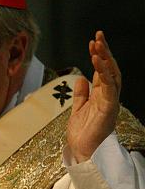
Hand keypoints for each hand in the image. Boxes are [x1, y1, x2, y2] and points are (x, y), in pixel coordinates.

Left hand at [67, 30, 120, 162]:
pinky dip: (104, 75)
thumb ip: (81, 94)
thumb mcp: (78, 109)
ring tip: (97, 46)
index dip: (99, 56)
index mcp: (101, 95)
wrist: (83, 152)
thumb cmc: (82, 134)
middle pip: (110, 69)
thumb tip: (81, 77)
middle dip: (105, 52)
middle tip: (98, 36)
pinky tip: (98, 63)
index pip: (102, 71)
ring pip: (112, 76)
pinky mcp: (108, 109)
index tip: (93, 42)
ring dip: (105, 59)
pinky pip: (109, 89)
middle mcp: (108, 96)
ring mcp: (110, 102)